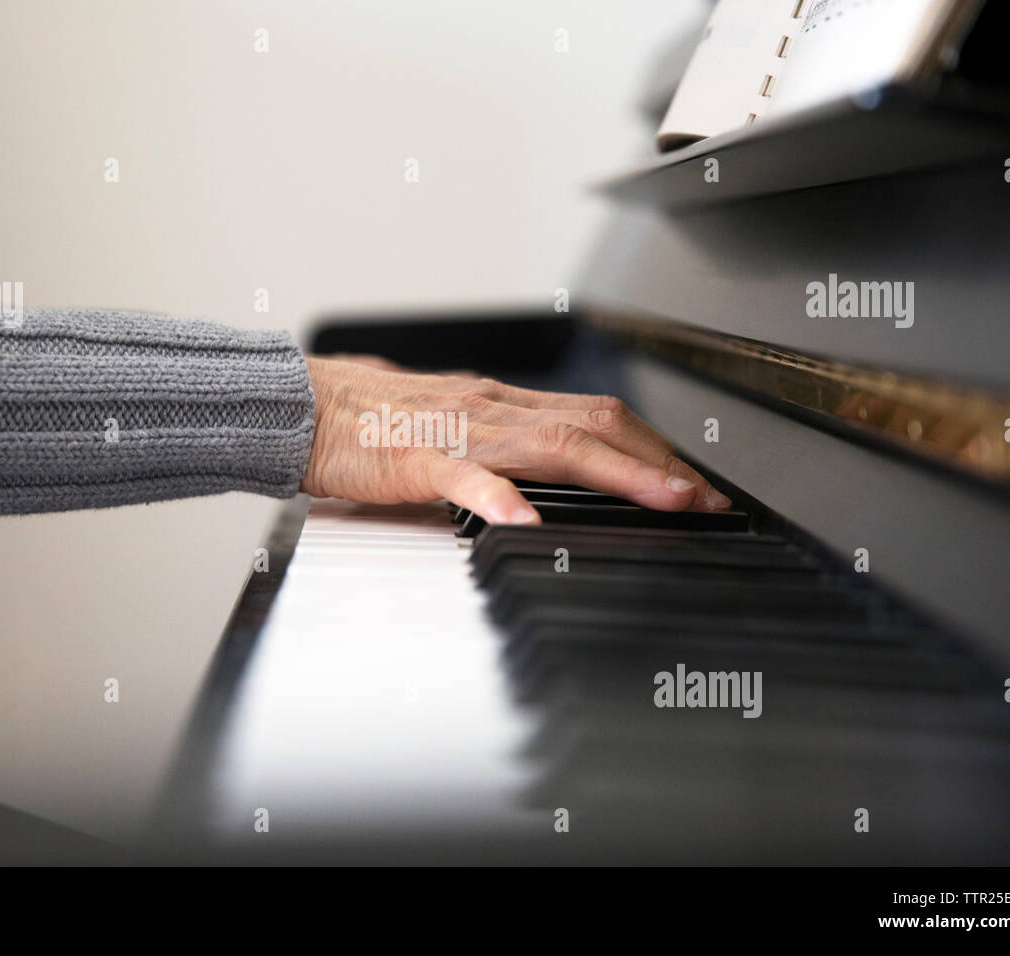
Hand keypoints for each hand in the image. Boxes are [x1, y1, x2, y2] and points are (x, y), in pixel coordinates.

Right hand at [301, 356, 730, 524]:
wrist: (301, 405)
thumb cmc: (368, 420)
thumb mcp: (450, 424)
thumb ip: (497, 446)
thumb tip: (540, 475)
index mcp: (502, 404)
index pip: (597, 418)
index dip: (652, 450)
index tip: (694, 484)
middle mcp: (494, 408)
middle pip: (596, 425)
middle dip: (660, 463)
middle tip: (708, 501)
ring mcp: (459, 430)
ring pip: (553, 443)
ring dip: (618, 473)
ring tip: (665, 502)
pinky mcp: (415, 457)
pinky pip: (464, 475)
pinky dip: (499, 497)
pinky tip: (523, 521)